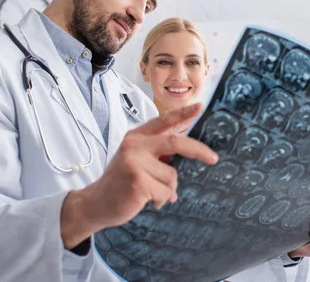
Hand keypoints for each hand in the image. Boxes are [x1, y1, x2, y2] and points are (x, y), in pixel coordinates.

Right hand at [61, 103, 218, 247]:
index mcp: (136, 136)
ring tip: (152, 194)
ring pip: (172, 175)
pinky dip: (162, 200)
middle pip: (175, 142)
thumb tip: (187, 151)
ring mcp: (135, 162)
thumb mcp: (135, 159)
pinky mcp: (138, 181)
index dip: (182, 113)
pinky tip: (149, 201)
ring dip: (168, 189)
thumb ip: (157, 152)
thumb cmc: (120, 182)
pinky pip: (166, 192)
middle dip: (198, 150)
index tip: (200, 107)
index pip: (163, 120)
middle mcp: (134, 145)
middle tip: (213, 158)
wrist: (96, 203)